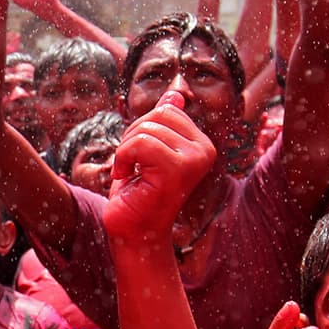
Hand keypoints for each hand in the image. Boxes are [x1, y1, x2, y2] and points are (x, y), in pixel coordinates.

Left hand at [101, 91, 216, 246]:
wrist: (134, 233)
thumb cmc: (138, 194)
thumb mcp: (148, 151)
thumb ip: (164, 124)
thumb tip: (175, 95)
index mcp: (202, 144)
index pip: (166, 110)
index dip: (141, 130)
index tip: (139, 159)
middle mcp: (205, 151)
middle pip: (157, 116)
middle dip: (132, 137)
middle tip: (131, 166)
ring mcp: (194, 160)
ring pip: (145, 130)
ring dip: (125, 152)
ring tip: (130, 175)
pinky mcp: (178, 170)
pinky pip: (139, 143)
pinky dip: (122, 159)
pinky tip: (127, 179)